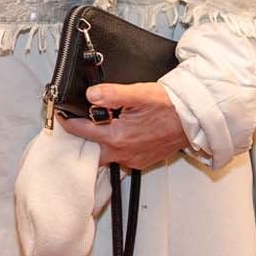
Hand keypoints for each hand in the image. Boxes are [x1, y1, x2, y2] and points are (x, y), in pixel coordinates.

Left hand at [58, 81, 188, 169]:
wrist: (196, 120)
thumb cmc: (171, 106)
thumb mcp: (141, 94)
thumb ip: (113, 94)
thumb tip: (91, 94)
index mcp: (118, 136)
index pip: (80, 130)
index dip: (66, 120)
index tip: (59, 113)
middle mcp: (123, 152)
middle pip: (89, 149)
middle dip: (80, 138)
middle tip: (75, 123)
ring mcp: (133, 159)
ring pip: (105, 156)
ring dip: (98, 144)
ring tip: (95, 128)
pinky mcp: (142, 161)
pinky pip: (120, 158)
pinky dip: (114, 148)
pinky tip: (117, 135)